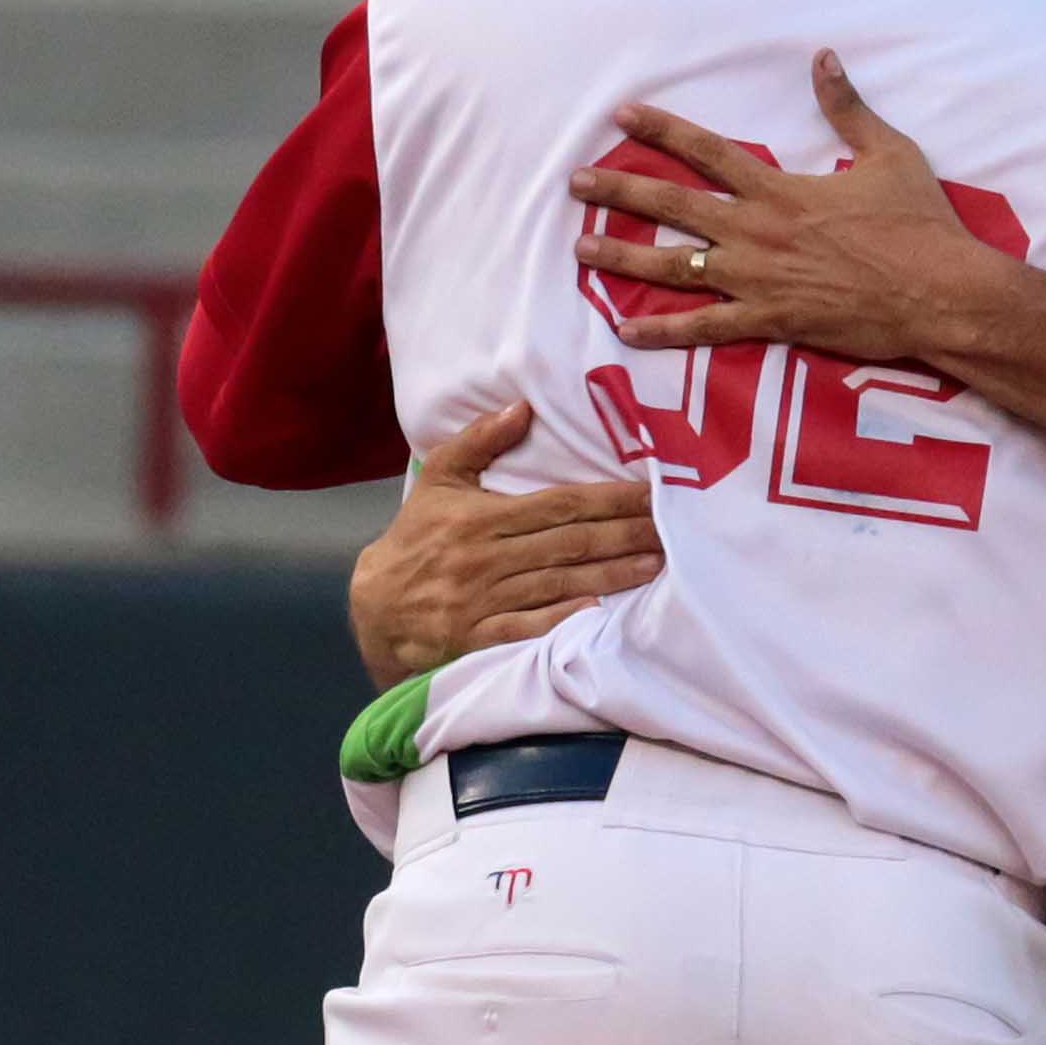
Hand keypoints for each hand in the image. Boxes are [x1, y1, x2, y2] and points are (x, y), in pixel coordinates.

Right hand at [347, 401, 662, 689]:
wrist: (373, 607)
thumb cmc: (415, 539)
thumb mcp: (439, 481)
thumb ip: (478, 442)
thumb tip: (522, 406)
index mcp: (483, 518)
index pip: (560, 505)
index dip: (609, 499)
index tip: (651, 494)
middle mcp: (486, 557)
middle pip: (570, 543)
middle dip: (625, 535)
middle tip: (672, 530)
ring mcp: (482, 600)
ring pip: (559, 584)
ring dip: (611, 575)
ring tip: (657, 565)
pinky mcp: (476, 637)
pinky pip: (525, 627)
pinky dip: (560, 619)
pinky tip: (599, 611)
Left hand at [568, 50, 1012, 359]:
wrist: (939, 292)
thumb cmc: (919, 224)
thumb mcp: (890, 154)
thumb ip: (848, 107)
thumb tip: (824, 58)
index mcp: (781, 190)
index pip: (708, 152)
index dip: (662, 131)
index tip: (623, 115)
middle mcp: (757, 232)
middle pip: (674, 205)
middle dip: (620, 191)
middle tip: (577, 183)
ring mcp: (759, 280)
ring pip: (675, 266)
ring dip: (624, 256)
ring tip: (582, 249)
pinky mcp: (771, 321)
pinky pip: (705, 328)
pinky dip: (663, 331)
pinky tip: (626, 331)